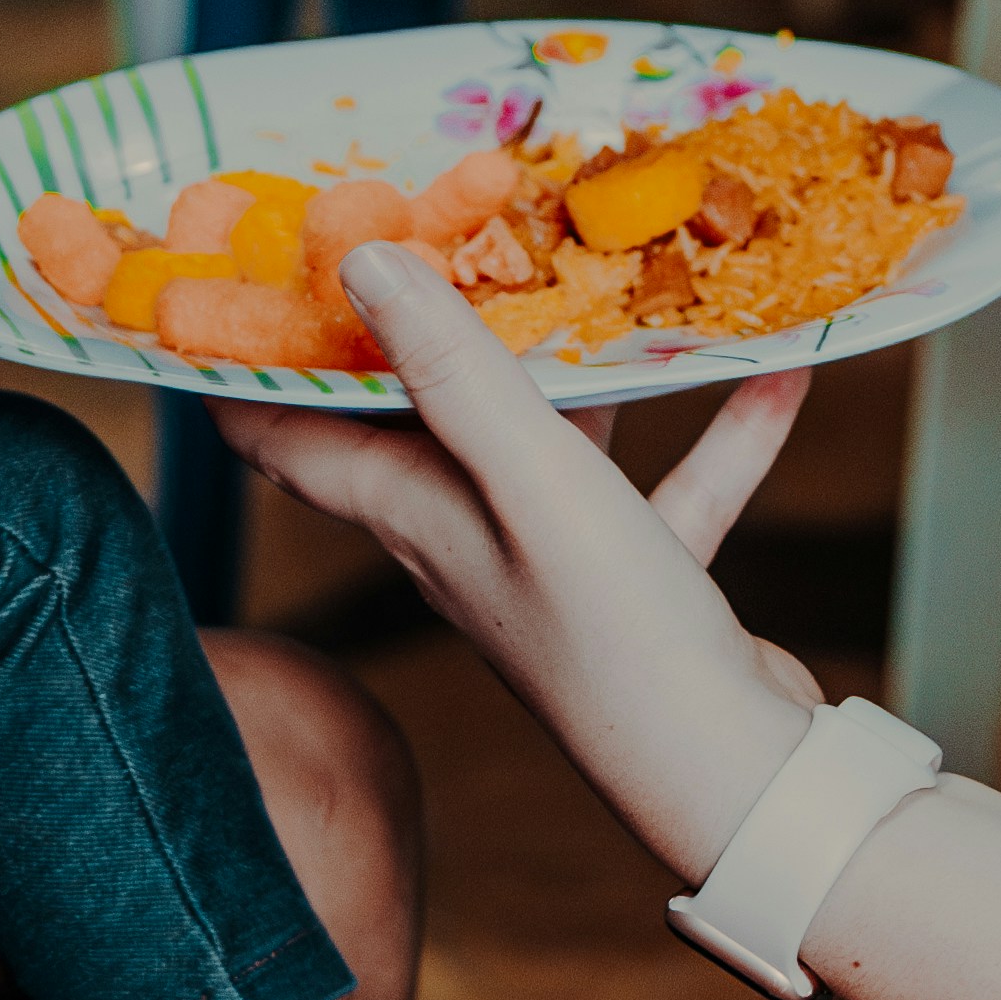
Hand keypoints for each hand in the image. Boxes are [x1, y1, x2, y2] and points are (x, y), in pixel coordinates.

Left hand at [215, 243, 819, 879]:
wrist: (732, 780)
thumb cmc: (614, 636)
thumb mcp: (527, 476)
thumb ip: (449, 368)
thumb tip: (360, 256)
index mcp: (412, 515)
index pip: (285, 437)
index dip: (242, 367)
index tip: (224, 280)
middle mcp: (466, 538)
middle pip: (414, 419)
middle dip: (415, 325)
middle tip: (431, 219)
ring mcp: (553, 565)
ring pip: (546, 440)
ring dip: (575, 365)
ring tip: (605, 270)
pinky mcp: (640, 587)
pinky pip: (670, 487)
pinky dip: (714, 432)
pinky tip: (776, 371)